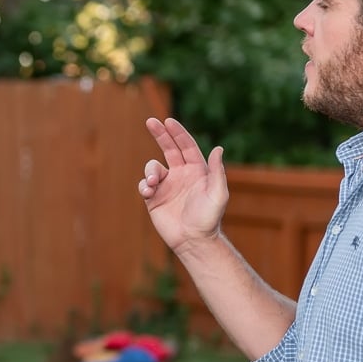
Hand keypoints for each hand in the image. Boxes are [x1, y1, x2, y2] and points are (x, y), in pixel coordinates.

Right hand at [138, 117, 227, 256]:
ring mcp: (167, 186)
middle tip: (150, 121)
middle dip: (160, 134)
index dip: (178, 133)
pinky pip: (145, 184)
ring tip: (153, 182)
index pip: (186, 146)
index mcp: (196, 171)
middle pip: (169, 148)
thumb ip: (217, 172)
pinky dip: (144, 184)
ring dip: (151, 170)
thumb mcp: (218, 194)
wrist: (193, 240)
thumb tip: (218, 148)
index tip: (168, 121)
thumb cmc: (208, 218)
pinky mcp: (154, 198)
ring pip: (153, 167)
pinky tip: (149, 191)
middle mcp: (181, 175)